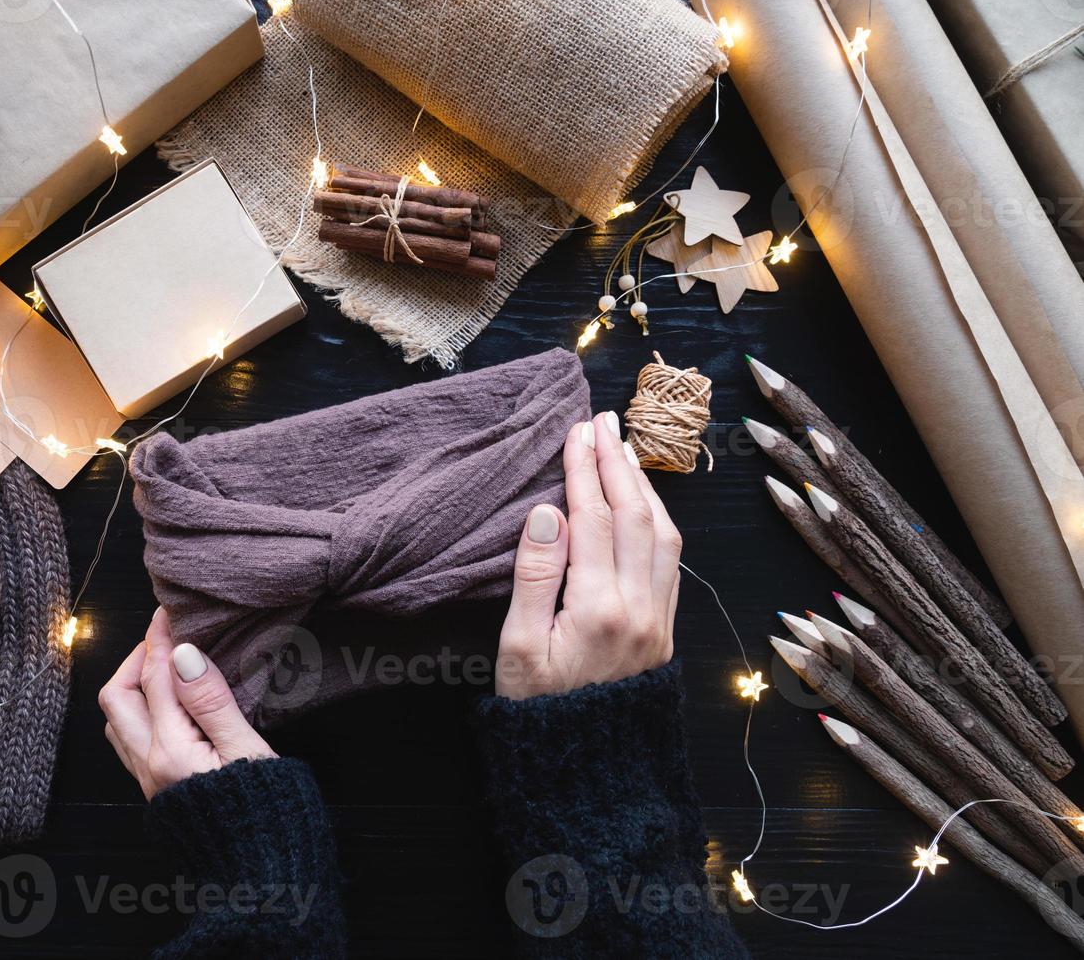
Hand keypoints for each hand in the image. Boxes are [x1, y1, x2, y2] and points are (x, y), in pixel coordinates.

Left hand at [99, 608, 275, 799]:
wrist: (261, 873)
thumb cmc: (267, 812)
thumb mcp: (246, 749)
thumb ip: (211, 700)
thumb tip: (183, 653)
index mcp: (170, 751)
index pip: (155, 677)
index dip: (160, 638)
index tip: (169, 611)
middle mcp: (148, 765)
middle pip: (117, 696)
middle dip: (136, 660)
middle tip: (166, 641)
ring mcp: (148, 781)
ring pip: (117, 720)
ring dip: (133, 687)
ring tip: (165, 669)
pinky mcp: (156, 791)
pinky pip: (129, 741)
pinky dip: (140, 712)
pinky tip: (167, 707)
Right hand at [496, 411, 681, 699]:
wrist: (583, 768)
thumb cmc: (536, 710)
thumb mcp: (517, 649)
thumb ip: (533, 577)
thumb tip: (548, 512)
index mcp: (597, 609)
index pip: (594, 518)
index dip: (584, 469)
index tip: (576, 431)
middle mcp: (639, 609)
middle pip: (637, 515)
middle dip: (617, 462)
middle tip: (602, 420)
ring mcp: (659, 619)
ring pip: (664, 534)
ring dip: (643, 486)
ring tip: (621, 449)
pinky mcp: (665, 630)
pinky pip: (671, 560)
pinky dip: (659, 519)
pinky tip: (643, 502)